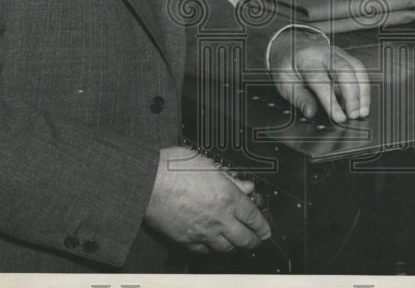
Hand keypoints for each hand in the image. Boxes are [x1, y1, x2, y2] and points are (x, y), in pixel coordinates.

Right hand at [144, 146, 269, 253]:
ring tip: (238, 243)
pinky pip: (205, 252)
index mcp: (227, 196)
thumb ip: (230, 178)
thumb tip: (244, 186)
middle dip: (254, 241)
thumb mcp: (209, 164)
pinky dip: (212, 250)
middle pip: (244, 238)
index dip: (263, 226)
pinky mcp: (186, 240)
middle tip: (257, 240)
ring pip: (226, 248)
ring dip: (235, 246)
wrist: (148, 181)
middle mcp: (218, 217)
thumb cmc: (173, 168)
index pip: (253, 217)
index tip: (266, 230)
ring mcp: (202, 231)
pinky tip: (213, 246)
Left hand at [267, 29, 370, 122]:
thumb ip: (299, 98)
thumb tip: (311, 112)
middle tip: (353, 115)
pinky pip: (359, 70)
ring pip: (356, 69)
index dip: (332, 101)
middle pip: (344, 70)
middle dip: (353, 94)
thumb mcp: (284, 82)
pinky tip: (362, 102)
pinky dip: (364, 87)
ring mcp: (337, 53)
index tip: (339, 117)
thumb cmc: (287, 64)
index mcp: (306, 60)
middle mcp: (324, 54)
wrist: (290, 45)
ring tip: (362, 111)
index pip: (322, 81)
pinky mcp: (345, 57)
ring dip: (362, 91)